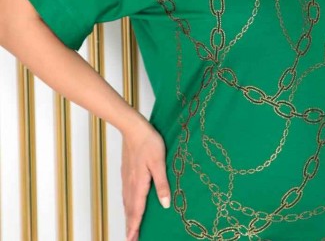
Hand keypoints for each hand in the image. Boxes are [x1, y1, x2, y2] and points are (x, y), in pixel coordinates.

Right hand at [121, 121, 170, 240]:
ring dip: (128, 215)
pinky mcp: (126, 171)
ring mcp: (127, 177)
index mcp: (139, 183)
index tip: (132, 240)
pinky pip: (125, 193)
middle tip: (131, 239)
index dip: (135, 226)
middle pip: (130, 209)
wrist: (133, 128)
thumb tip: (165, 204)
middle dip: (130, 225)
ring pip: (126, 201)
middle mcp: (130, 183)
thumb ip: (162, 184)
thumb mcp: (159, 162)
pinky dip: (126, 204)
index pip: (137, 210)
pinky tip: (128, 203)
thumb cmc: (149, 142)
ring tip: (130, 226)